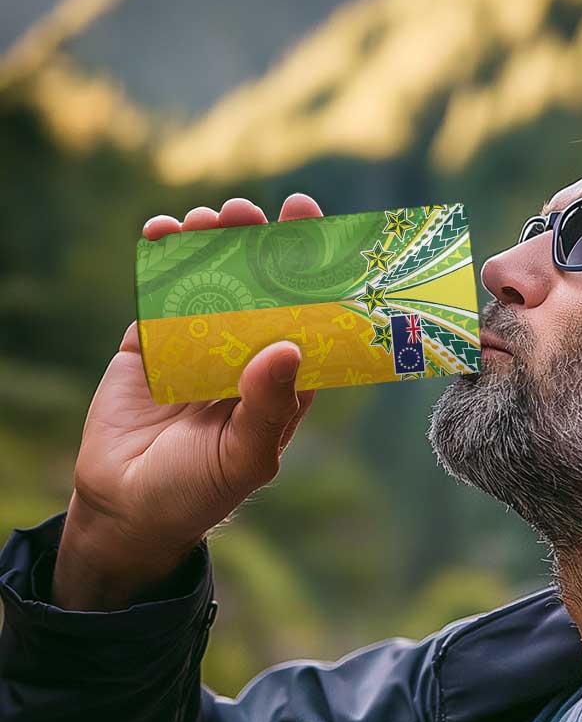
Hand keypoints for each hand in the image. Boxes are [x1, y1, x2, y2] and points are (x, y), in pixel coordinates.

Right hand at [52, 194, 322, 609]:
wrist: (126, 508)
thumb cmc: (199, 491)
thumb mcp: (244, 457)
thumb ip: (267, 407)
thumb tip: (287, 347)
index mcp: (282, 382)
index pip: (307, 320)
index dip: (314, 276)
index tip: (315, 230)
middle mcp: (246, 356)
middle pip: (261, 290)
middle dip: (259, 247)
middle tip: (252, 213)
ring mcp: (198, 345)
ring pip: (213, 282)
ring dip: (213, 245)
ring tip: (210, 219)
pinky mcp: (152, 343)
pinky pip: (160, 293)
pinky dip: (162, 259)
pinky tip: (164, 232)